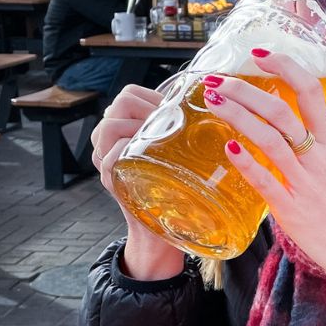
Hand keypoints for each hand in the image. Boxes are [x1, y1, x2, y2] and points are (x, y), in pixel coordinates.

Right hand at [92, 84, 183, 279]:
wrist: (162, 231)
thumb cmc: (175, 188)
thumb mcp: (176, 153)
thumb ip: (181, 131)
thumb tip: (218, 105)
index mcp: (126, 130)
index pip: (128, 95)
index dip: (151, 96)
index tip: (173, 111)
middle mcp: (110, 142)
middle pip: (118, 104)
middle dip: (147, 109)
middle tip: (169, 125)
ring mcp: (107, 160)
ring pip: (109, 126)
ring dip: (137, 127)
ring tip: (160, 139)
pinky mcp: (112, 181)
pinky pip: (109, 157)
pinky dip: (126, 151)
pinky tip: (147, 154)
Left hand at [201, 52, 325, 321]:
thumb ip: (311, 149)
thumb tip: (282, 131)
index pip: (310, 91)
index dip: (285, 67)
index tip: (259, 54)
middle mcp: (318, 157)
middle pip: (282, 111)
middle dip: (246, 91)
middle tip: (218, 81)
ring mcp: (305, 182)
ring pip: (270, 139)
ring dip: (239, 117)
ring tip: (214, 103)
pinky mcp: (293, 210)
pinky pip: (266, 181)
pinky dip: (247, 162)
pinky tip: (228, 148)